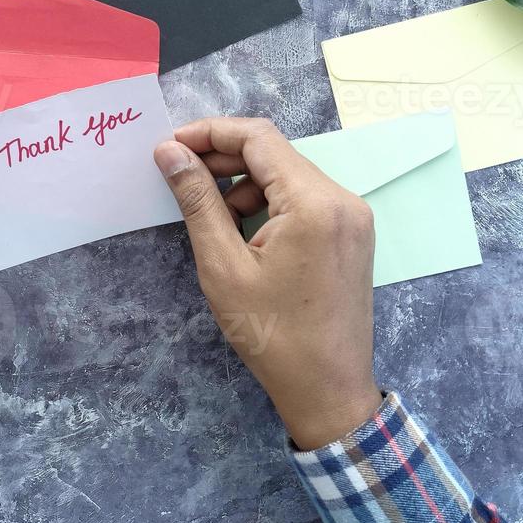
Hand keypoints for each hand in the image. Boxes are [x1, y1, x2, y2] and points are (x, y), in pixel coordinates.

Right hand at [153, 118, 380, 449]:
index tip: (170, 146)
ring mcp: (352, 217)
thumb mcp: (223, 265)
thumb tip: (169, 152)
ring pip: (289, 175)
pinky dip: (269, 203)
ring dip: (245, 183)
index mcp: (314, 203)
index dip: (210, 132)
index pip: (259, 138)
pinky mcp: (351, 234)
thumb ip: (197, 200)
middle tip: (178, 173)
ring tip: (209, 214)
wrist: (328, 389)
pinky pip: (305, 199)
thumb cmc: (272, 334)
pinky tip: (241, 230)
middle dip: (224, 157)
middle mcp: (343, 199)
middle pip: (276, 153)